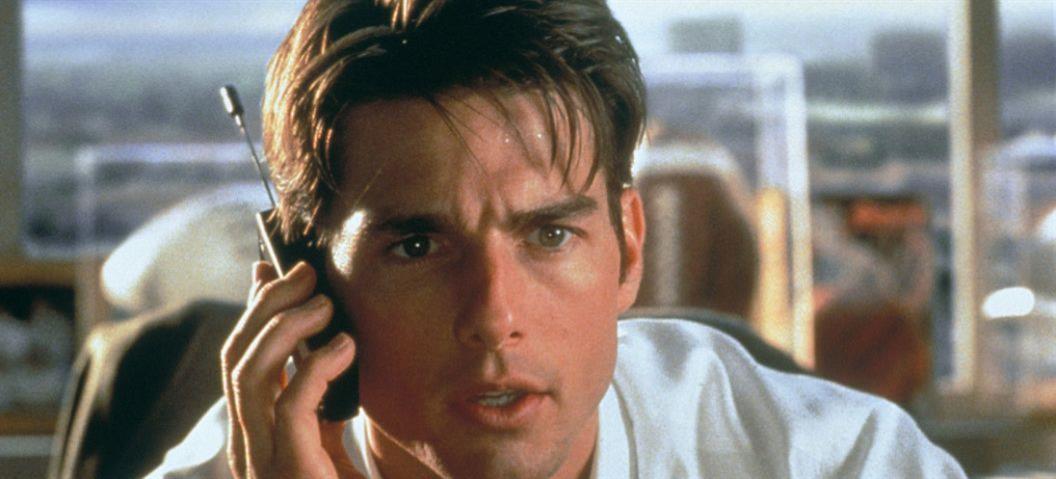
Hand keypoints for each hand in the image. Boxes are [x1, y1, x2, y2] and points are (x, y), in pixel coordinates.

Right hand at [220, 261, 363, 478]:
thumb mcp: (332, 441)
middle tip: (304, 272)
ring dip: (284, 327)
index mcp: (255, 432)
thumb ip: (323, 400)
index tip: (272, 269)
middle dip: (265, 305)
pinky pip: (289, 405)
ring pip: (249, 373)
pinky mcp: (289, 471)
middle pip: (236, 357)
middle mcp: (248, 444)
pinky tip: (344, 347)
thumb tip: (330, 343)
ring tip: (324, 304)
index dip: (251, 310)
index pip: (239, 359)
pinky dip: (314, 366)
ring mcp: (262, 460)